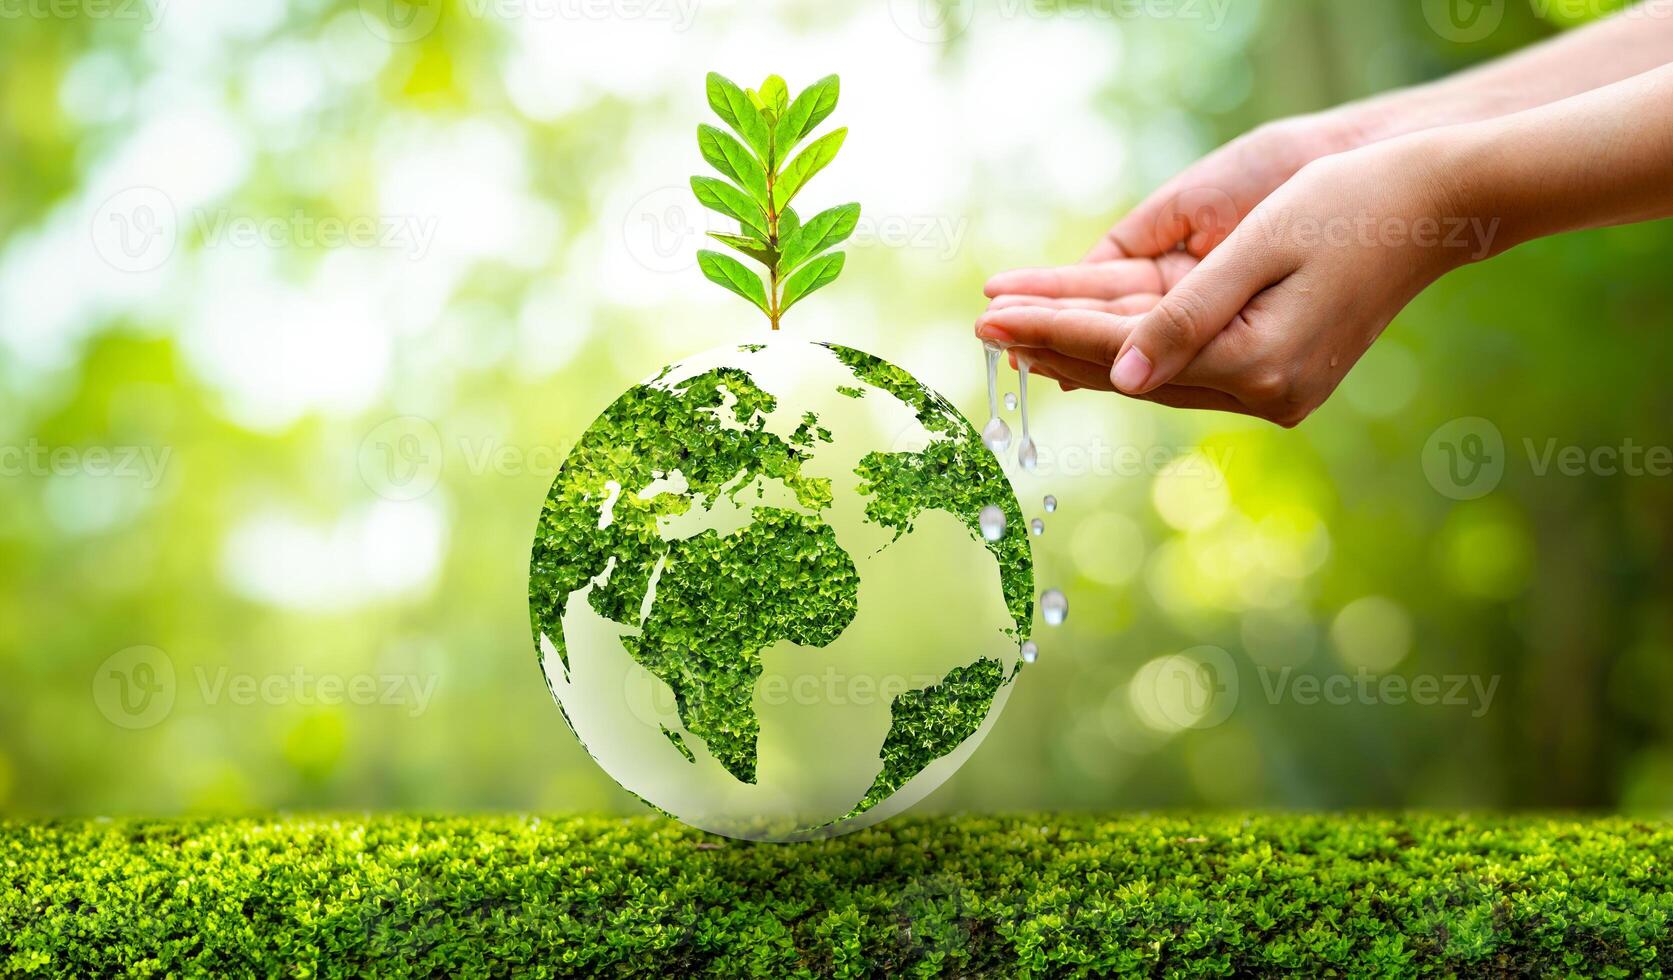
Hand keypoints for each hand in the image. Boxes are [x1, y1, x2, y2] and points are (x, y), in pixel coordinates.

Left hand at [976, 132, 1478, 425]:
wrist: (1438, 208)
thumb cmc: (1350, 208)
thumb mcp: (1260, 249)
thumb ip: (1186, 316)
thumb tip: (1122, 376)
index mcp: (1259, 363)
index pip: (1126, 351)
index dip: (1051, 330)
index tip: (989, 315)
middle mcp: (1267, 392)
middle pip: (1134, 374)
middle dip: (1054, 347)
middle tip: (983, 328)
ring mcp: (1278, 392)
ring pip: (1156, 377)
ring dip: (1086, 356)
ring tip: (1019, 338)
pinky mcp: (1283, 378)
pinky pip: (1187, 370)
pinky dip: (1133, 356)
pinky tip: (1091, 348)